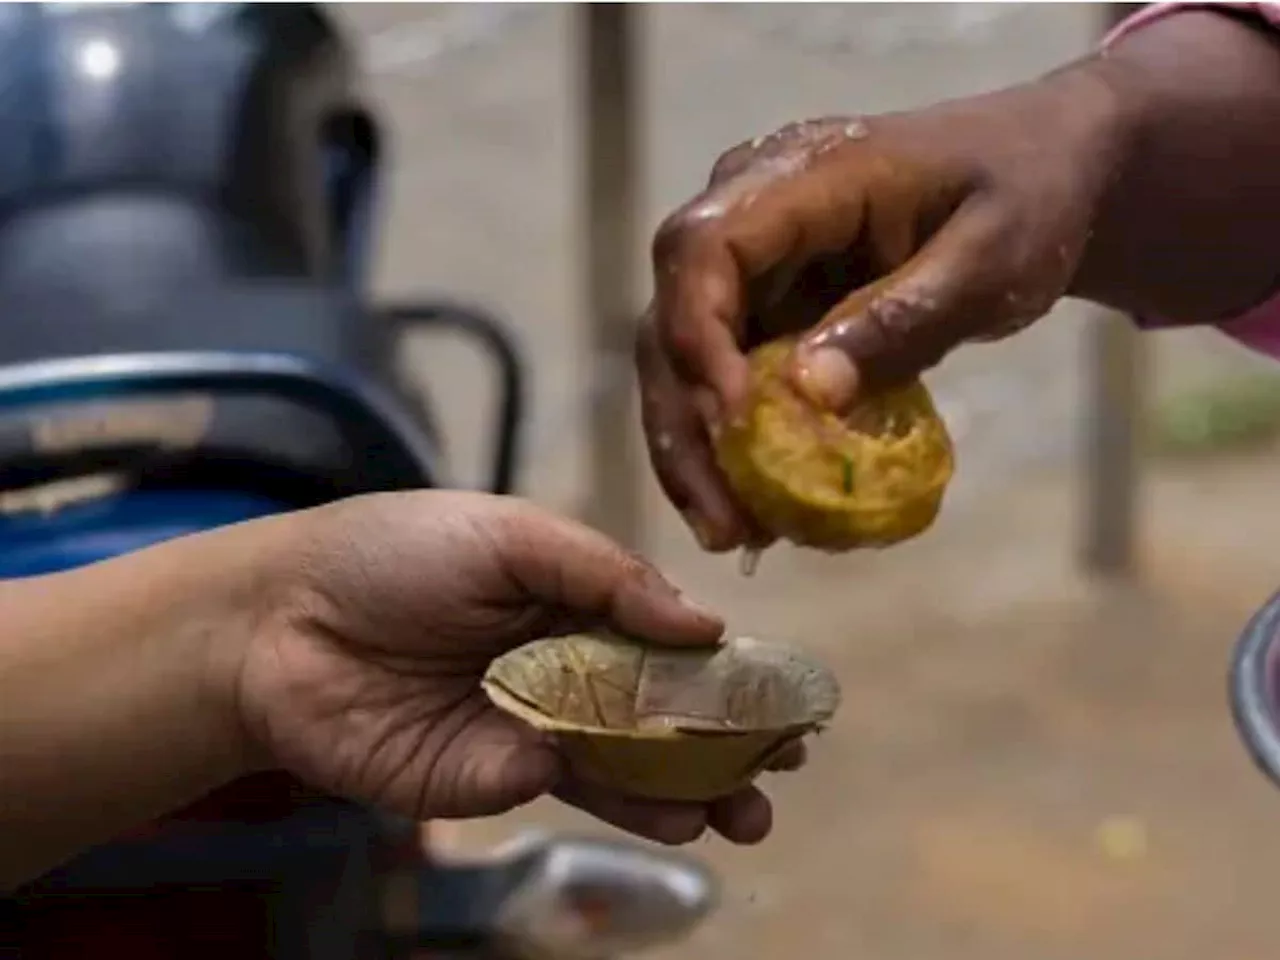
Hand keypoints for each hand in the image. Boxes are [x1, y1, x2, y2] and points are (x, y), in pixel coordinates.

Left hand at [233, 490, 797, 844]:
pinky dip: (616, 803)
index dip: (726, 672)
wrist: (279, 624)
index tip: (784, 701)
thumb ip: (606, 575)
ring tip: (742, 814)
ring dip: (685, 791)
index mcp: (572, 600)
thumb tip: (703, 622)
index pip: (668, 641)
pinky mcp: (484, 778)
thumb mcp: (511, 535)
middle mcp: (561, 667)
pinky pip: (561, 791)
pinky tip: (669, 813)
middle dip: (721, 745)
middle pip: (657, 713)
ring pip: (622, 764)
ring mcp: (527, 726)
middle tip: (779, 772)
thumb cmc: (394, 554)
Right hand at [638, 59, 1136, 551]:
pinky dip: (732, 445)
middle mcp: (749, 212)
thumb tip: (807, 394)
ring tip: (731, 533)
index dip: (700, 335)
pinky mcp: (764, 306)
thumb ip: (903, 321)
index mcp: (801, 174)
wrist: (1040, 173)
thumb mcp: (990, 260)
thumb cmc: (1024, 199)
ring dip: (695, 448)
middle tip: (722, 521)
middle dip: (683, 422)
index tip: (734, 422)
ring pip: (682, 357)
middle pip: (670, 315)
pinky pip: (724, 378)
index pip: (704, 247)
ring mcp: (752, 263)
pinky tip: (756, 511)